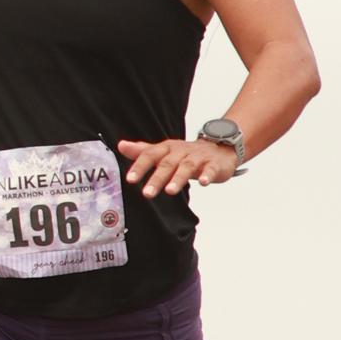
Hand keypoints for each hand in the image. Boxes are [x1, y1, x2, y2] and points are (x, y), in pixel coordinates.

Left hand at [118, 136, 240, 197]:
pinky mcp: (214, 164)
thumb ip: (143, 151)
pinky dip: (207, 175)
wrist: (219, 147)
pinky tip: (204, 183)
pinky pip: (210, 169)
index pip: (151, 155)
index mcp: (167, 149)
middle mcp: (181, 152)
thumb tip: (121, 145)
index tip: (130, 179)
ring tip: (170, 191)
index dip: (140, 166)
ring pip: (187, 167)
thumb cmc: (187, 153)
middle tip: (146, 193)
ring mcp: (198, 157)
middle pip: (167, 164)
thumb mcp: (164, 151)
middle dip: (157, 178)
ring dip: (178, 178)